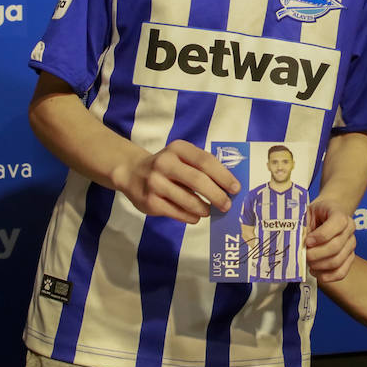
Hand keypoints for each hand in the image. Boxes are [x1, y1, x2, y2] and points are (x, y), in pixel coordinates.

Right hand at [111, 139, 239, 222]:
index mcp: (178, 149)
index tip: (236, 188)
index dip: (223, 175)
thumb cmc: (167, 166)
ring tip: (210, 211)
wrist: (131, 173)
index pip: (205, 161)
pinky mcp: (150, 202)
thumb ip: (201, 167)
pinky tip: (196, 216)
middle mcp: (165, 163)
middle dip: (217, 195)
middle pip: (198, 180)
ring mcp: (155, 183)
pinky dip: (191, 216)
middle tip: (227, 205)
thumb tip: (228, 187)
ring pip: (188, 200)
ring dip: (204, 208)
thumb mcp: (181, 157)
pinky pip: (177, 212)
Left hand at [304, 197, 356, 282]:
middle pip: (335, 247)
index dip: (320, 236)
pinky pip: (341, 272)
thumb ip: (304, 227)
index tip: (307, 241)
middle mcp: (350, 229)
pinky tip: (316, 272)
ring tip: (309, 263)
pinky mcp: (349, 257)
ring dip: (319, 265)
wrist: (326, 213)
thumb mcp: (308, 213)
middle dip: (315, 254)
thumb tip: (298, 245)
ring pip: (337, 261)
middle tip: (304, 254)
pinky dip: (327, 276)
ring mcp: (351, 244)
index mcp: (340, 214)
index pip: (336, 224)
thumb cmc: (316, 214)